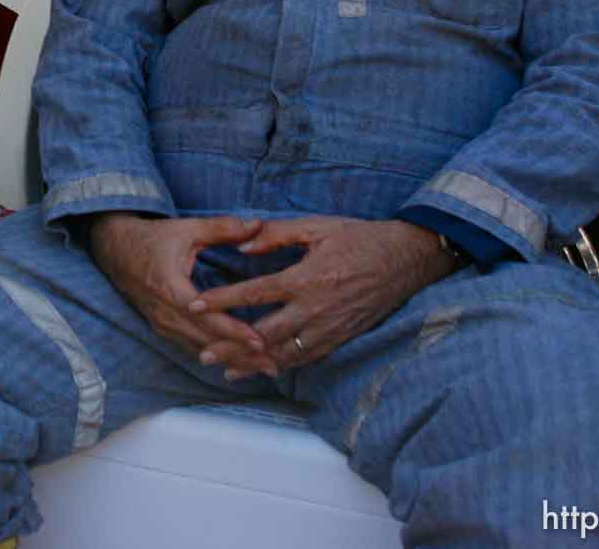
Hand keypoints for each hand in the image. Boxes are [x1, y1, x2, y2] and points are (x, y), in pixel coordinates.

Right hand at [86, 213, 273, 376]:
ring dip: (231, 360)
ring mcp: (161, 324)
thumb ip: (223, 228)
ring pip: (200, 350)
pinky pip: (191, 348)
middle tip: (274, 366)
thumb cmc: (152, 238)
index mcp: (171, 288)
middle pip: (207, 342)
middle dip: (240, 355)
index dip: (233, 331)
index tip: (260, 341)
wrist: (113, 249)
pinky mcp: (162, 328)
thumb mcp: (187, 229)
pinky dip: (216, 356)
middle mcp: (165, 313)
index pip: (206, 317)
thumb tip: (258, 224)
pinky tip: (237, 362)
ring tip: (262, 369)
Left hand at [188, 217, 455, 373]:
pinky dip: (282, 366)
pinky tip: (263, 371)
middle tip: (201, 353)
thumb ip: (276, 235)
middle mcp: (314, 308)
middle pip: (263, 334)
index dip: (222, 301)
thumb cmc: (358, 237)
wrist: (405, 259)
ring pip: (283, 353)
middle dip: (230, 345)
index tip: (194, 305)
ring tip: (224, 369)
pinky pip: (307, 358)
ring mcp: (329, 327)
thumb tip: (242, 246)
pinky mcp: (341, 337)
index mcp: (304, 277)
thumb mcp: (316, 227)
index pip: (254, 293)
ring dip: (252, 364)